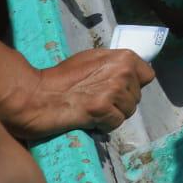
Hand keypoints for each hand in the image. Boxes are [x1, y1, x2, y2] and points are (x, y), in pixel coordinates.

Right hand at [2, 48, 154, 137]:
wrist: (35, 95)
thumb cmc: (61, 77)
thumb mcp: (92, 59)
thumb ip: (114, 64)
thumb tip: (131, 74)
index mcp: (123, 57)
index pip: (148, 76)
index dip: (134, 85)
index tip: (119, 89)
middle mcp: (123, 72)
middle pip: (136, 96)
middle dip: (120, 102)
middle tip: (99, 101)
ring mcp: (114, 90)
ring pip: (127, 112)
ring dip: (112, 115)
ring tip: (92, 110)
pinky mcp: (102, 109)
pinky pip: (115, 123)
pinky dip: (104, 125)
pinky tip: (90, 119)